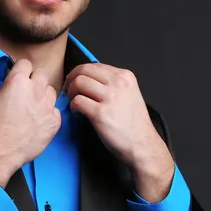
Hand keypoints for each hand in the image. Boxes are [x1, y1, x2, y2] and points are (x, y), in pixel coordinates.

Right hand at [0, 59, 60, 187]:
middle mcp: (35, 90)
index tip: (20, 76)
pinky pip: (55, 110)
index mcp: (18, 81)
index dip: (21, 70)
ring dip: (43, 96)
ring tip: (33, 108)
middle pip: (41, 73)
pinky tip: (38, 122)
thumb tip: (13, 83)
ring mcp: (47, 106)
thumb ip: (7, 86)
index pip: (25, 63)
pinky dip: (48, 114)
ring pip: (51, 91)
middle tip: (27, 91)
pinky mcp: (54, 121)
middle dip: (34, 80)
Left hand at [63, 63, 173, 200]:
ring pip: (78, 83)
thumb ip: (112, 84)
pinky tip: (78, 114)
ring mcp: (110, 97)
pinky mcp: (100, 113)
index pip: (93, 65)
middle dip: (71, 80)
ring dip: (71, 94)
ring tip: (74, 104)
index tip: (74, 83)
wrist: (142, 145)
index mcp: (125, 76)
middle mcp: (118, 83)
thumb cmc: (133, 124)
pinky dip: (73, 107)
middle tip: (68, 92)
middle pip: (83, 71)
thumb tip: (87, 79)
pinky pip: (77, 101)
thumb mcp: (129, 94)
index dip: (79, 73)